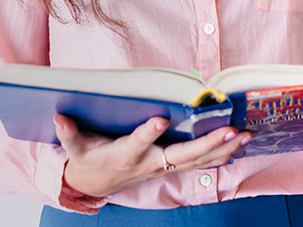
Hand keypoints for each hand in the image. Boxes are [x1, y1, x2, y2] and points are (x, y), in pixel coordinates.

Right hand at [53, 115, 250, 197]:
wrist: (97, 184)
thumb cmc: (89, 159)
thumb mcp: (76, 149)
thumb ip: (69, 134)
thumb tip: (58, 118)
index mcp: (126, 155)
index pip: (138, 144)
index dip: (148, 133)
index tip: (160, 119)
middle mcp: (150, 163)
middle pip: (182, 155)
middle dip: (207, 144)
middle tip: (230, 131)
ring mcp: (164, 166)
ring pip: (198, 160)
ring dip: (222, 149)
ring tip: (244, 134)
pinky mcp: (172, 165)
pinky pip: (201, 161)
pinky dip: (221, 153)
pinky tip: (240, 141)